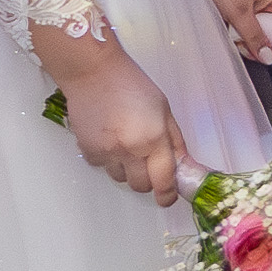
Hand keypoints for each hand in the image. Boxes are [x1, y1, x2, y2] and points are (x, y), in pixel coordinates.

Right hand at [50, 48, 193, 200]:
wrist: (93, 72)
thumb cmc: (131, 85)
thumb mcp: (164, 110)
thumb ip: (175, 141)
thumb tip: (183, 165)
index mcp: (153, 138)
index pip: (163, 180)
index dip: (167, 194)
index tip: (167, 197)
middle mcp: (130, 149)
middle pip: (141, 186)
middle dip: (147, 180)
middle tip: (148, 164)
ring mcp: (106, 152)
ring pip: (120, 178)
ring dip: (127, 170)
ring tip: (126, 145)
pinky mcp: (88, 151)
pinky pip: (102, 167)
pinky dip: (108, 160)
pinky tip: (109, 139)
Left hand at [191, 0, 271, 70]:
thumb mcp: (240, 12)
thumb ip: (254, 36)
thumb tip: (267, 55)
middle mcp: (266, 4)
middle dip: (266, 45)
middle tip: (258, 51)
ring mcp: (252, 11)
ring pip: (259, 35)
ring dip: (250, 42)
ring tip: (239, 39)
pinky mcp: (238, 15)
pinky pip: (245, 33)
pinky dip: (239, 38)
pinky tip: (231, 36)